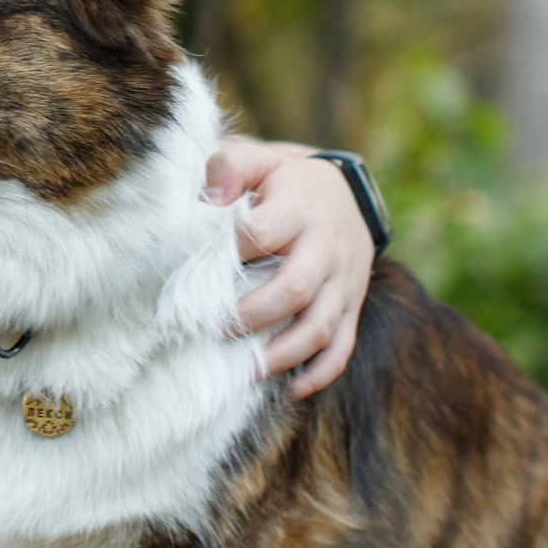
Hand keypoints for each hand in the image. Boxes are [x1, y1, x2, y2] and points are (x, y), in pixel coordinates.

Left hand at [204, 139, 374, 397]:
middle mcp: (326, 246)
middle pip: (293, 288)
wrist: (347, 194)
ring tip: (243, 370)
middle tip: (210, 328)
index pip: (264, 232)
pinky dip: (320, 373)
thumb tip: (206, 200)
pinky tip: (290, 388)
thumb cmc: (283, 181)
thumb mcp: (259, 159)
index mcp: (300, 206)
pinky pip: (343, 346)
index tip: (196, 269)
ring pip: (319, 326)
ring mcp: (344, 281)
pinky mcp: (351, 306)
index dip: (230, 251)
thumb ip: (229, 167)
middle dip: (250, 314)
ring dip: (281, 353)